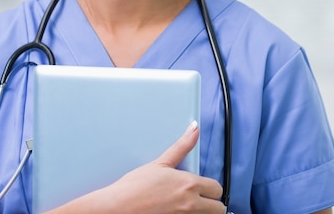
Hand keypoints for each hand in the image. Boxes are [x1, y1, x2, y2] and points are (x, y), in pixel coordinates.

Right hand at [96, 121, 224, 213]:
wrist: (115, 209)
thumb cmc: (133, 188)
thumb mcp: (160, 163)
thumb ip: (182, 146)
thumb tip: (194, 129)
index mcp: (189, 185)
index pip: (217, 189)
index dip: (212, 189)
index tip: (204, 189)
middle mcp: (190, 204)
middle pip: (218, 209)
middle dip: (212, 204)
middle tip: (200, 201)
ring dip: (202, 212)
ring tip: (187, 207)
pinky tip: (177, 212)